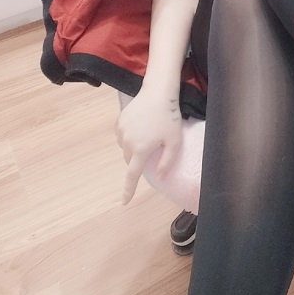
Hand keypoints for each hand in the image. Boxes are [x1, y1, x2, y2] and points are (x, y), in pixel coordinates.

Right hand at [115, 87, 183, 204]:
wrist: (158, 92)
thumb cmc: (169, 117)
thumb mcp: (174, 141)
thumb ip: (167, 161)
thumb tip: (160, 177)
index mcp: (141, 149)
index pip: (133, 175)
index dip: (128, 189)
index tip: (124, 201)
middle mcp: (127, 142)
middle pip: (130, 159)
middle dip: (138, 158)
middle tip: (154, 146)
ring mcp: (121, 131)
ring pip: (125, 147)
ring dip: (133, 147)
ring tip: (148, 133)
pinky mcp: (119, 121)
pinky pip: (122, 135)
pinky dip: (129, 136)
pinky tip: (140, 126)